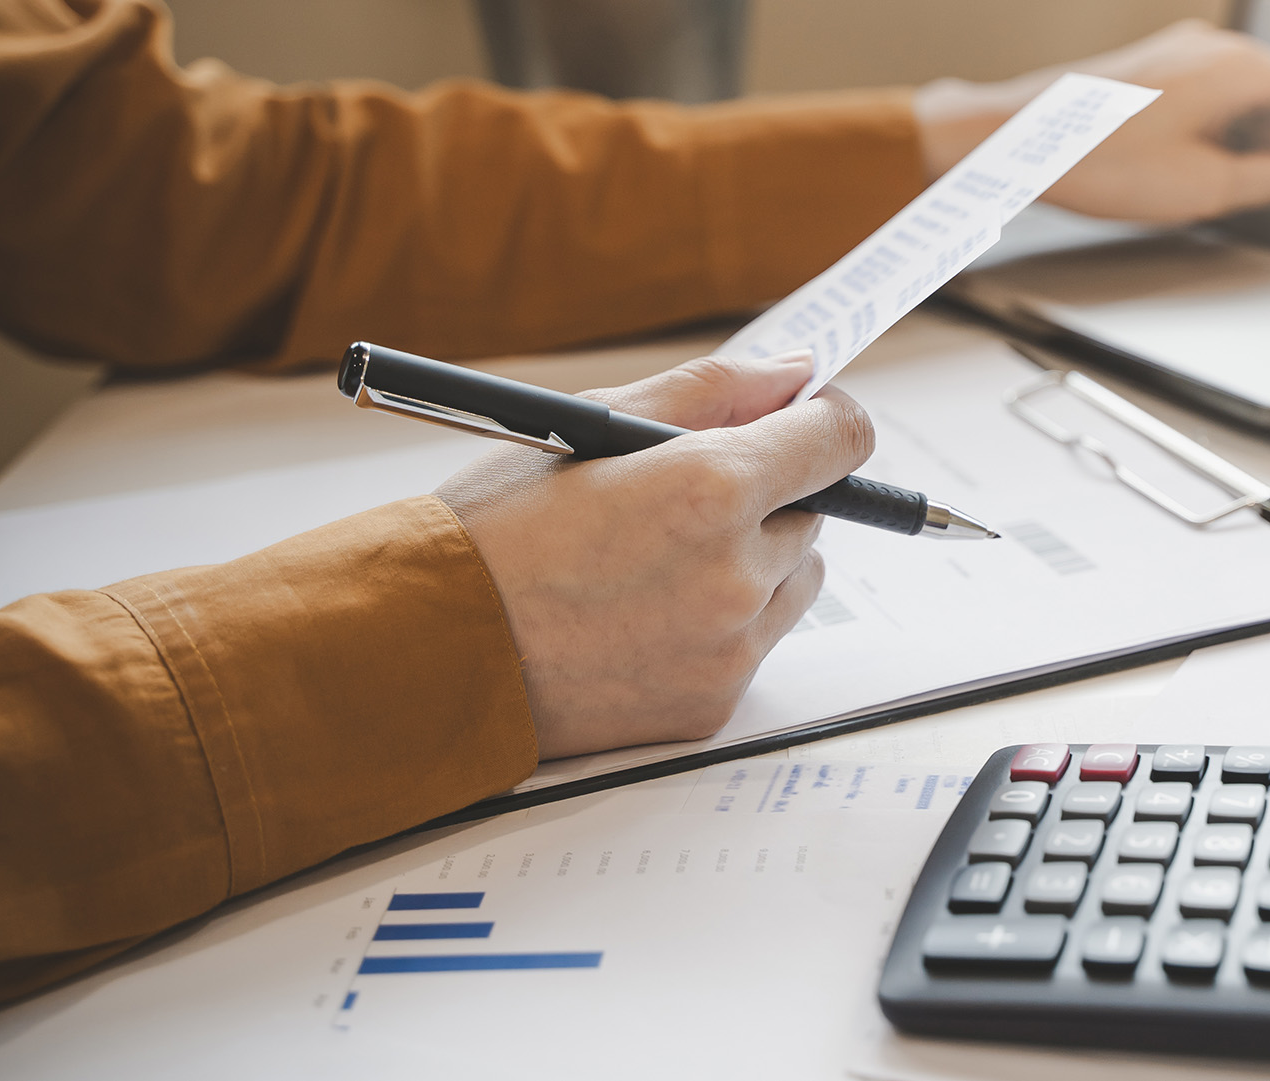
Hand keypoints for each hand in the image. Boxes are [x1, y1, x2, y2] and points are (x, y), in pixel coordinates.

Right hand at [435, 351, 873, 759]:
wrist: (429, 650)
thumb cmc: (496, 528)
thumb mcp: (594, 422)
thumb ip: (713, 389)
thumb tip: (798, 374)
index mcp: (711, 487)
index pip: (840, 440)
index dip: (825, 421)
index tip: (802, 421)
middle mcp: (735, 572)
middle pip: (813, 513)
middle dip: (765, 496)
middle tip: (675, 503)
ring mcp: (729, 646)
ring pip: (793, 582)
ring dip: (751, 563)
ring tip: (653, 563)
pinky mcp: (713, 702)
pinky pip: (752, 645)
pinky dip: (719, 626)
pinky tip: (641, 617)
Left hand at [914, 20, 1269, 222]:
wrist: (1017, 141)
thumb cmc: (1093, 158)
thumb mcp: (1200, 189)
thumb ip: (1262, 179)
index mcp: (1239, 68)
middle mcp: (1216, 49)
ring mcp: (1186, 56)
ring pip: (1259, 96)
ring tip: (1260, 190)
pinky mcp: (1160, 72)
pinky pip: (1221, 98)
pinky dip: (1237, 133)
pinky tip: (1221, 169)